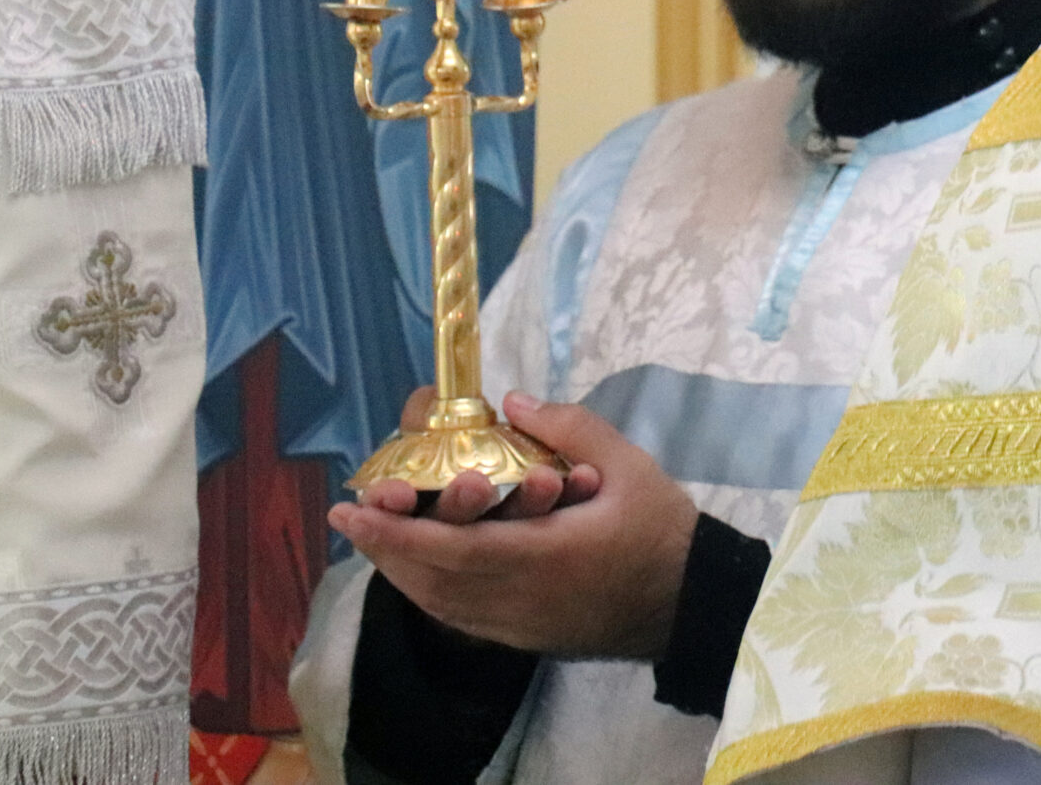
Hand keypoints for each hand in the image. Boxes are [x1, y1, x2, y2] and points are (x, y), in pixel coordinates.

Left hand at [329, 392, 699, 658]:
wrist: (689, 599)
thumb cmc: (660, 527)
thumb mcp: (628, 464)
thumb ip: (569, 428)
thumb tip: (512, 403)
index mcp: (545, 554)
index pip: (454, 547)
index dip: (398, 530)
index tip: (355, 508)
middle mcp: (520, 597)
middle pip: (432, 579)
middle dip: (384, 545)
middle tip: (351, 515)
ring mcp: (517, 624)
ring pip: (440, 602)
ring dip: (400, 568)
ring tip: (373, 537)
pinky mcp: (521, 637)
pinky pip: (458, 617)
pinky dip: (427, 590)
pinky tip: (417, 567)